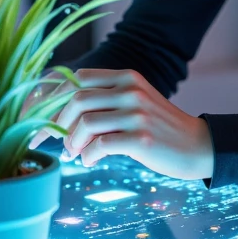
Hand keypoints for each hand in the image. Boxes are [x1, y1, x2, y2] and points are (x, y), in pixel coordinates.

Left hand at [29, 68, 213, 182]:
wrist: (198, 145)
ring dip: (72, 142)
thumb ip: (105, 100)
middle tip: (56, 142)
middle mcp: (131, 90)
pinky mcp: (142, 139)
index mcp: (126, 77)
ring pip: (85, 122)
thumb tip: (58, 114)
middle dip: (56, 123)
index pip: (76, 78)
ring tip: (75, 154)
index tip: (40, 120)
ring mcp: (137, 114)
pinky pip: (100, 146)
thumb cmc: (158, 128)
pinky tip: (91, 161)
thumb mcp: (135, 102)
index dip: (52, 99)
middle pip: (76, 99)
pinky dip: (88, 156)